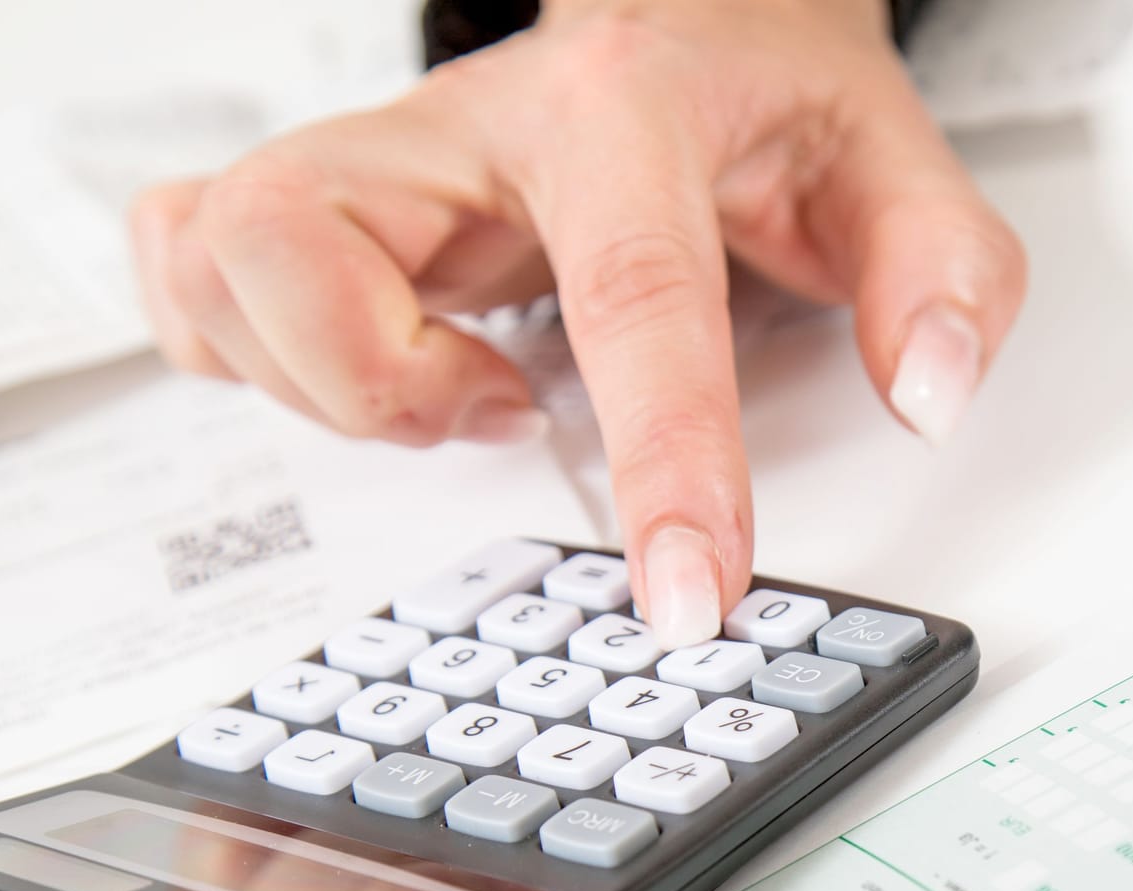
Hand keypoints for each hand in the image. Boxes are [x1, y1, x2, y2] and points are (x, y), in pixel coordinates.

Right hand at [129, 0, 1026, 646]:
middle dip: (379, 385)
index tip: (688, 591)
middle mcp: (469, 123)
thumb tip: (928, 396)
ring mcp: (381, 158)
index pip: (628, 292)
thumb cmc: (762, 92)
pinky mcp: (329, 197)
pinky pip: (190, 267)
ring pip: (222, 255)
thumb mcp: (888, 165)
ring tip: (452, 394)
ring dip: (315, 381)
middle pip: (301, 234)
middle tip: (494, 414)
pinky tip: (349, 368)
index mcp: (626, 110)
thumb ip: (942, 275)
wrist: (686, 11)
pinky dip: (239, 350)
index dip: (659, 458)